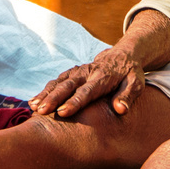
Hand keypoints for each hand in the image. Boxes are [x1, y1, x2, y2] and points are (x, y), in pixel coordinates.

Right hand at [28, 45, 145, 116]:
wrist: (122, 55)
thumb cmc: (130, 74)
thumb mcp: (136, 83)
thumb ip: (127, 96)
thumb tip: (120, 109)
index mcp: (103, 77)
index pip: (87, 91)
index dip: (74, 102)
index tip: (63, 113)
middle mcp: (87, 72)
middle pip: (68, 86)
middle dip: (54, 98)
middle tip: (41, 111)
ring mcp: (78, 71)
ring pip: (59, 82)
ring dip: (45, 94)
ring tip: (33, 107)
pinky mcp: (72, 72)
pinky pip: (56, 81)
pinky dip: (45, 90)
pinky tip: (34, 102)